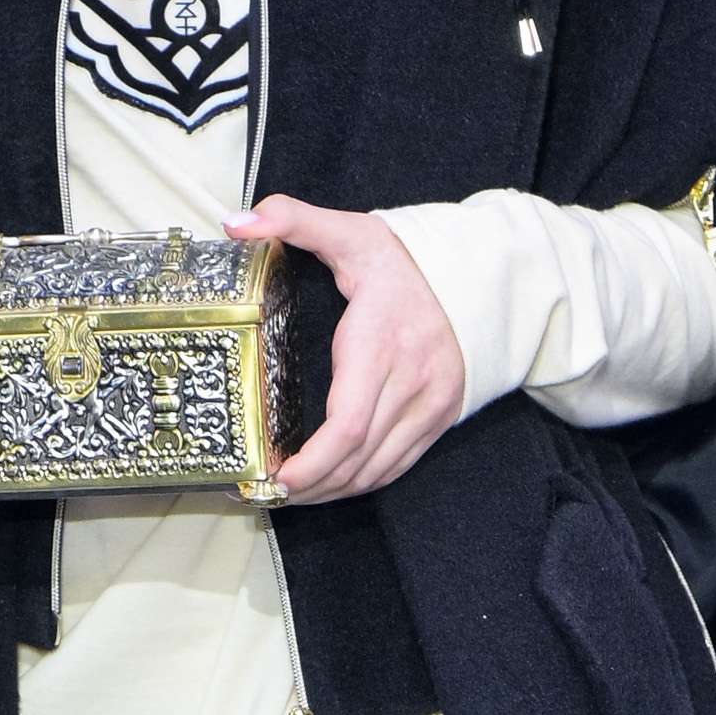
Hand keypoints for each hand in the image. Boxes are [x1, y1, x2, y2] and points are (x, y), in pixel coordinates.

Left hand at [231, 197, 464, 502]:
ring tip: (291, 494)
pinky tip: (332, 485)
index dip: (312, 461)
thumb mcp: (349, 231)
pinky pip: (398, 466)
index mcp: (381, 345)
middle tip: (266, 491)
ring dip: (333, 491)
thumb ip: (292, 220)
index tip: (277, 474)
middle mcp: (412, 383)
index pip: (349, 424)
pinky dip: (362, 483)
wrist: (479, 274)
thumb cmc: (404, 260)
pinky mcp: (440, 418)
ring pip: (377, 470)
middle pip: (357, 458)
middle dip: (311, 485)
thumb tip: (236, 224)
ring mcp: (431, 406)